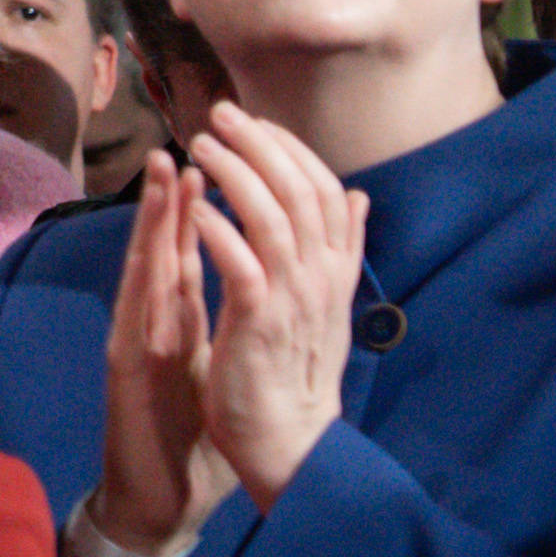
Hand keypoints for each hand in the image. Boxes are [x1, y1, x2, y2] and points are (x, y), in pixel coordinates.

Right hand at [91, 154, 236, 555]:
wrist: (163, 504)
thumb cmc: (194, 446)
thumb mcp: (225, 377)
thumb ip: (238, 330)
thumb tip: (265, 293)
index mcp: (182, 326)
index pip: (193, 256)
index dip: (205, 209)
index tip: (224, 162)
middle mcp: (156, 324)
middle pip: (167, 248)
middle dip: (176, 196)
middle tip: (188, 143)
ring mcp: (137, 341)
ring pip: (146, 267)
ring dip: (153, 219)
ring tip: (164, 170)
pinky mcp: (126, 368)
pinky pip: (136, 314)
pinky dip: (143, 276)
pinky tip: (150, 248)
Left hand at [180, 105, 368, 508]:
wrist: (291, 442)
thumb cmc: (298, 368)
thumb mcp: (329, 303)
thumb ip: (341, 247)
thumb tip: (357, 197)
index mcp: (335, 271)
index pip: (323, 190)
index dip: (290, 149)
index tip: (255, 120)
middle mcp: (321, 279)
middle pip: (299, 193)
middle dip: (259, 146)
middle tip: (219, 114)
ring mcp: (293, 301)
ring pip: (271, 219)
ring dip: (235, 175)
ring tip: (200, 147)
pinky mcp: (258, 326)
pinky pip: (243, 266)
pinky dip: (222, 231)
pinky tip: (198, 208)